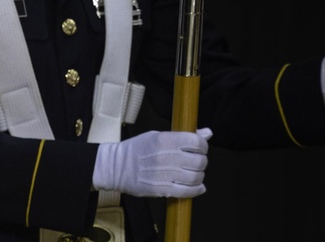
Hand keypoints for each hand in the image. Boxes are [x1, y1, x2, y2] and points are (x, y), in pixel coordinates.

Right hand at [92, 128, 211, 197]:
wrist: (116, 167)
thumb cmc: (137, 149)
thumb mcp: (157, 135)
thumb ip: (183, 136)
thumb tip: (207, 133)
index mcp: (166, 139)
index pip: (196, 142)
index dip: (203, 146)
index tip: (200, 148)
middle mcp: (168, 156)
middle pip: (199, 161)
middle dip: (202, 162)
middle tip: (197, 162)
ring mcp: (165, 174)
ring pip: (196, 177)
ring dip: (199, 176)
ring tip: (195, 174)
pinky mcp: (162, 189)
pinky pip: (187, 192)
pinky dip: (197, 190)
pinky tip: (198, 187)